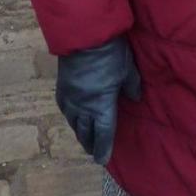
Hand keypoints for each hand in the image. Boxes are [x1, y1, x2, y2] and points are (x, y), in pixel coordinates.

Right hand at [53, 35, 142, 164]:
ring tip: (84, 138)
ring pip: (73, 123)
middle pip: (85, 132)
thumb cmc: (110, 54)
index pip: (103, 134)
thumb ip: (132, 87)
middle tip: (94, 152)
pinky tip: (73, 118)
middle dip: (90, 144)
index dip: (104, 148)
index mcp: (101, 106)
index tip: (102, 160)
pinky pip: (65, 110)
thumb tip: (134, 98)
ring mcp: (69, 98)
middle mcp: (83, 107)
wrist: (83, 35)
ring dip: (80, 133)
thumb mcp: (127, 70)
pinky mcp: (61, 88)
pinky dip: (70, 119)